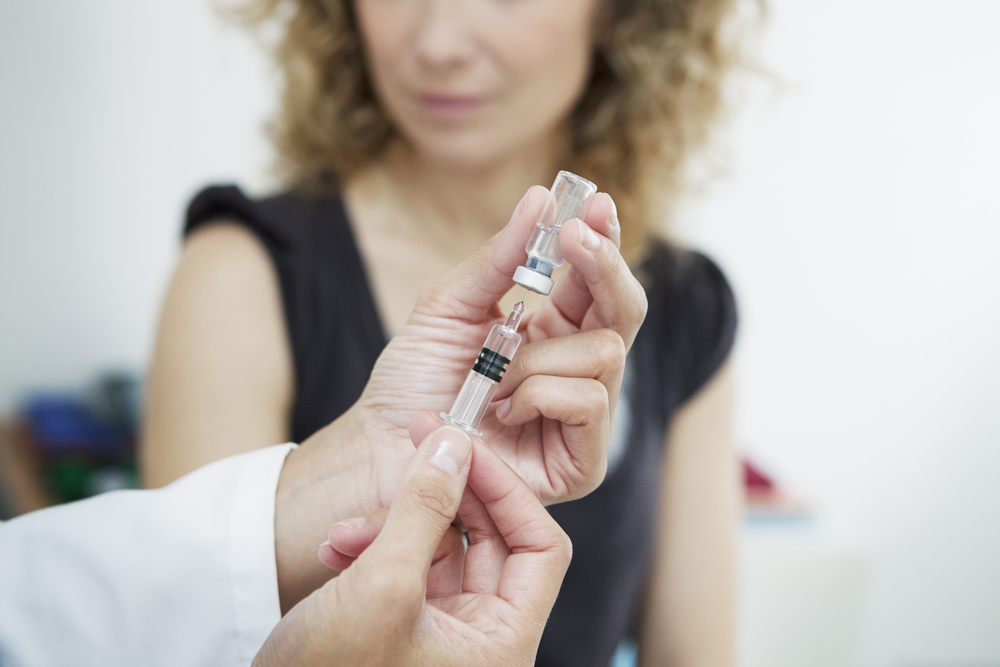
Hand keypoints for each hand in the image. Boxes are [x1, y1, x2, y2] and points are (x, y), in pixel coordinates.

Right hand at [254, 425, 571, 666]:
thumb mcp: (381, 586)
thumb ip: (423, 508)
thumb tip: (454, 444)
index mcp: (503, 644)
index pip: (540, 548)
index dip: (507, 490)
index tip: (462, 446)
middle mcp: (483, 639)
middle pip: (492, 538)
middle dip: (444, 494)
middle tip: (415, 443)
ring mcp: (445, 632)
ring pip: (443, 545)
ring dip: (396, 522)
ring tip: (345, 531)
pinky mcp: (408, 625)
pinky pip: (410, 564)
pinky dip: (376, 545)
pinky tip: (336, 548)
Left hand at [361, 187, 646, 503]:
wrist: (380, 447)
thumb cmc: (412, 381)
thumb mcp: (450, 305)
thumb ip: (499, 258)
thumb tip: (540, 197)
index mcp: (553, 332)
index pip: (597, 282)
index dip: (604, 241)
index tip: (596, 203)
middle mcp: (575, 371)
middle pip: (625, 311)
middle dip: (603, 267)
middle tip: (572, 236)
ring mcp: (582, 419)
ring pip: (605, 354)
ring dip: (538, 357)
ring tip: (490, 380)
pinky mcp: (580, 462)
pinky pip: (590, 401)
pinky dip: (539, 394)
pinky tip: (502, 411)